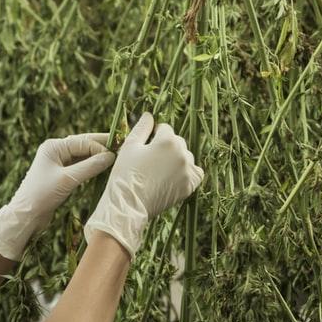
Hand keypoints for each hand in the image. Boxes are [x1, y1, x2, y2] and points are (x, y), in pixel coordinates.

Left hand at [0, 133, 115, 260]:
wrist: (26, 215)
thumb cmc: (42, 195)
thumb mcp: (68, 180)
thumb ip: (90, 167)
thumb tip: (110, 157)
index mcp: (54, 147)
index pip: (83, 142)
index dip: (100, 147)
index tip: (116, 155)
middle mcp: (56, 151)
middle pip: (83, 145)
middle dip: (101, 146)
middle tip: (122, 146)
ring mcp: (58, 162)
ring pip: (83, 156)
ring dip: (97, 157)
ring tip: (116, 157)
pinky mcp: (61, 175)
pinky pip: (80, 166)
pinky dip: (91, 167)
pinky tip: (103, 168)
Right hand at [83, 113, 203, 257]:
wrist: (128, 205)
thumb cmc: (125, 174)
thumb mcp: (129, 146)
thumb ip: (142, 128)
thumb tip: (149, 115)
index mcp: (167, 140)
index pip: (165, 128)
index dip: (153, 136)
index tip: (145, 147)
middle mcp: (182, 153)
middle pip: (177, 142)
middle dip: (166, 147)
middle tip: (150, 160)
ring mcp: (188, 171)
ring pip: (186, 157)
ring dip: (176, 159)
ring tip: (159, 171)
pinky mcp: (189, 186)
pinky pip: (196, 173)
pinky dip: (188, 173)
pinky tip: (175, 176)